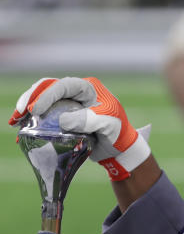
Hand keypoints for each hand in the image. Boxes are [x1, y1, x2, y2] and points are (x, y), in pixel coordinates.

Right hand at [9, 77, 150, 180]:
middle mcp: (76, 93)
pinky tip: (21, 131)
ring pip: (42, 100)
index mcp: (89, 88)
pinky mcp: (61, 117)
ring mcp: (67, 104)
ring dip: (26, 109)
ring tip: (14, 121)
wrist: (118, 147)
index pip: (65, 85)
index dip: (48, 95)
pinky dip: (31, 121)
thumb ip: (90, 120)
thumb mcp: (109, 124)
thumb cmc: (117, 132)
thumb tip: (63, 121)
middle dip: (31, 98)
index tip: (35, 110)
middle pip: (48, 88)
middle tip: (19, 113)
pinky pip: (42, 115)